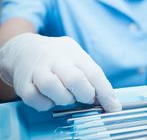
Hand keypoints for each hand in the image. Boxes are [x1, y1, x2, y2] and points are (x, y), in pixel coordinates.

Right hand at [0, 33, 121, 111]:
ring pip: (52, 87)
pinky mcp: (23, 82)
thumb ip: (90, 75)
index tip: (113, 106)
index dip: (105, 92)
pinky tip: (50, 99)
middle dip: (85, 95)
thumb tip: (110, 100)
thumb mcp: (75, 56)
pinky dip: (45, 104)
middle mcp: (55, 58)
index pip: (93, 71)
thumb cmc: (56, 57)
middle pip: (74, 79)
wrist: (24, 49)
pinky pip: (35, 98)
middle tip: (86, 98)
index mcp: (72, 51)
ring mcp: (38, 69)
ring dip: (64, 99)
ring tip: (66, 97)